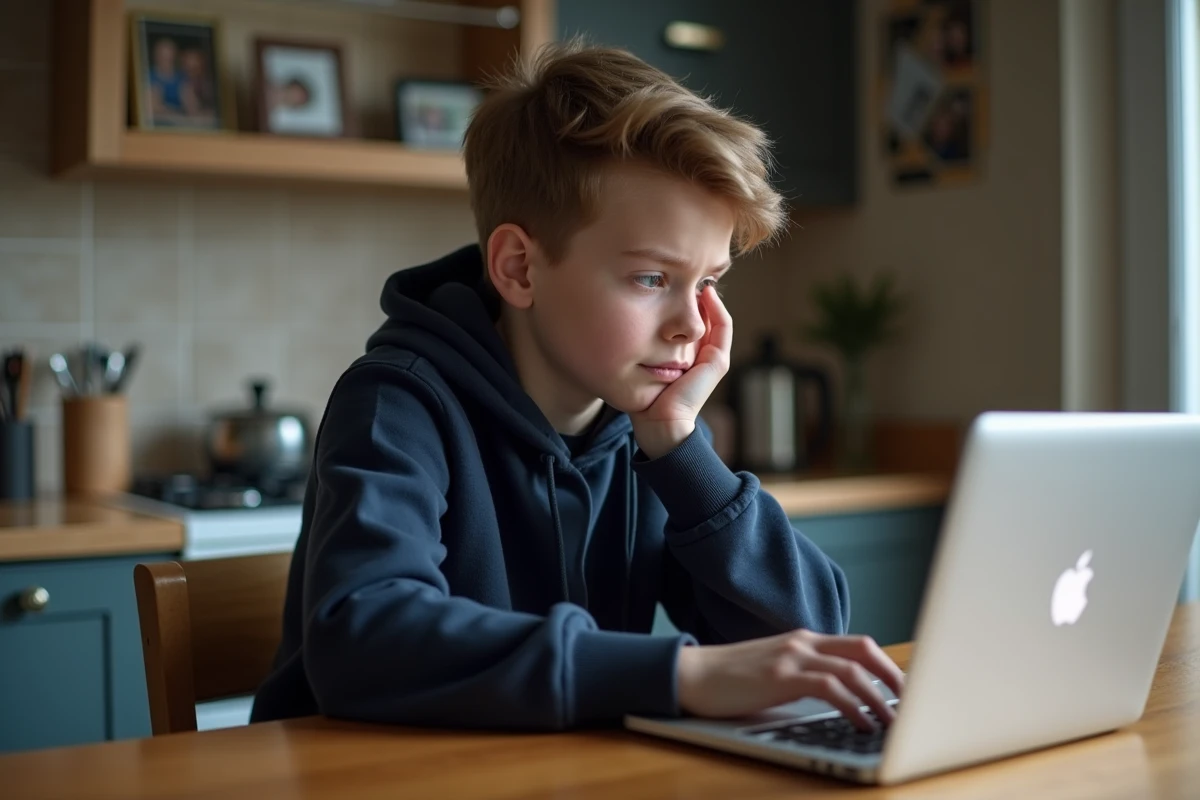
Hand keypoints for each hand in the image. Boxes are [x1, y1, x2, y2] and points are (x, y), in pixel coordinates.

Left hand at [630, 287, 731, 458]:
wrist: (658, 425)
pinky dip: (716, 310)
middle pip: (704, 317)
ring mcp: (712, 359)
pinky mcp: (716, 363)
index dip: (683, 300)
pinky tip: (706, 293)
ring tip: (697, 276)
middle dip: (696, 294)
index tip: (669, 281)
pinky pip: (722, 329)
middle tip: (686, 272)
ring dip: (708, 297)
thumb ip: (639, 346)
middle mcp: (701, 357)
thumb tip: (618, 317)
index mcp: (685, 358)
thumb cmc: (644, 399)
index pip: (689, 321)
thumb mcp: (638, 365)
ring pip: (715, 319)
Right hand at [675, 630, 904, 729]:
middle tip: (913, 703)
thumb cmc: (730, 679)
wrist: (691, 675)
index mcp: (804, 641)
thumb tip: (841, 703)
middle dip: (895, 676)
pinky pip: (829, 687)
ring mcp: (792, 657)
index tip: (906, 691)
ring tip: (894, 722)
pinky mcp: (780, 676)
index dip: (888, 667)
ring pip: (853, 669)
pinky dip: (853, 706)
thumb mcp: (775, 673)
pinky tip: (861, 724)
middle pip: (864, 649)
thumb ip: (805, 678)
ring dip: (880, 698)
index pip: (858, 646)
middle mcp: (803, 642)